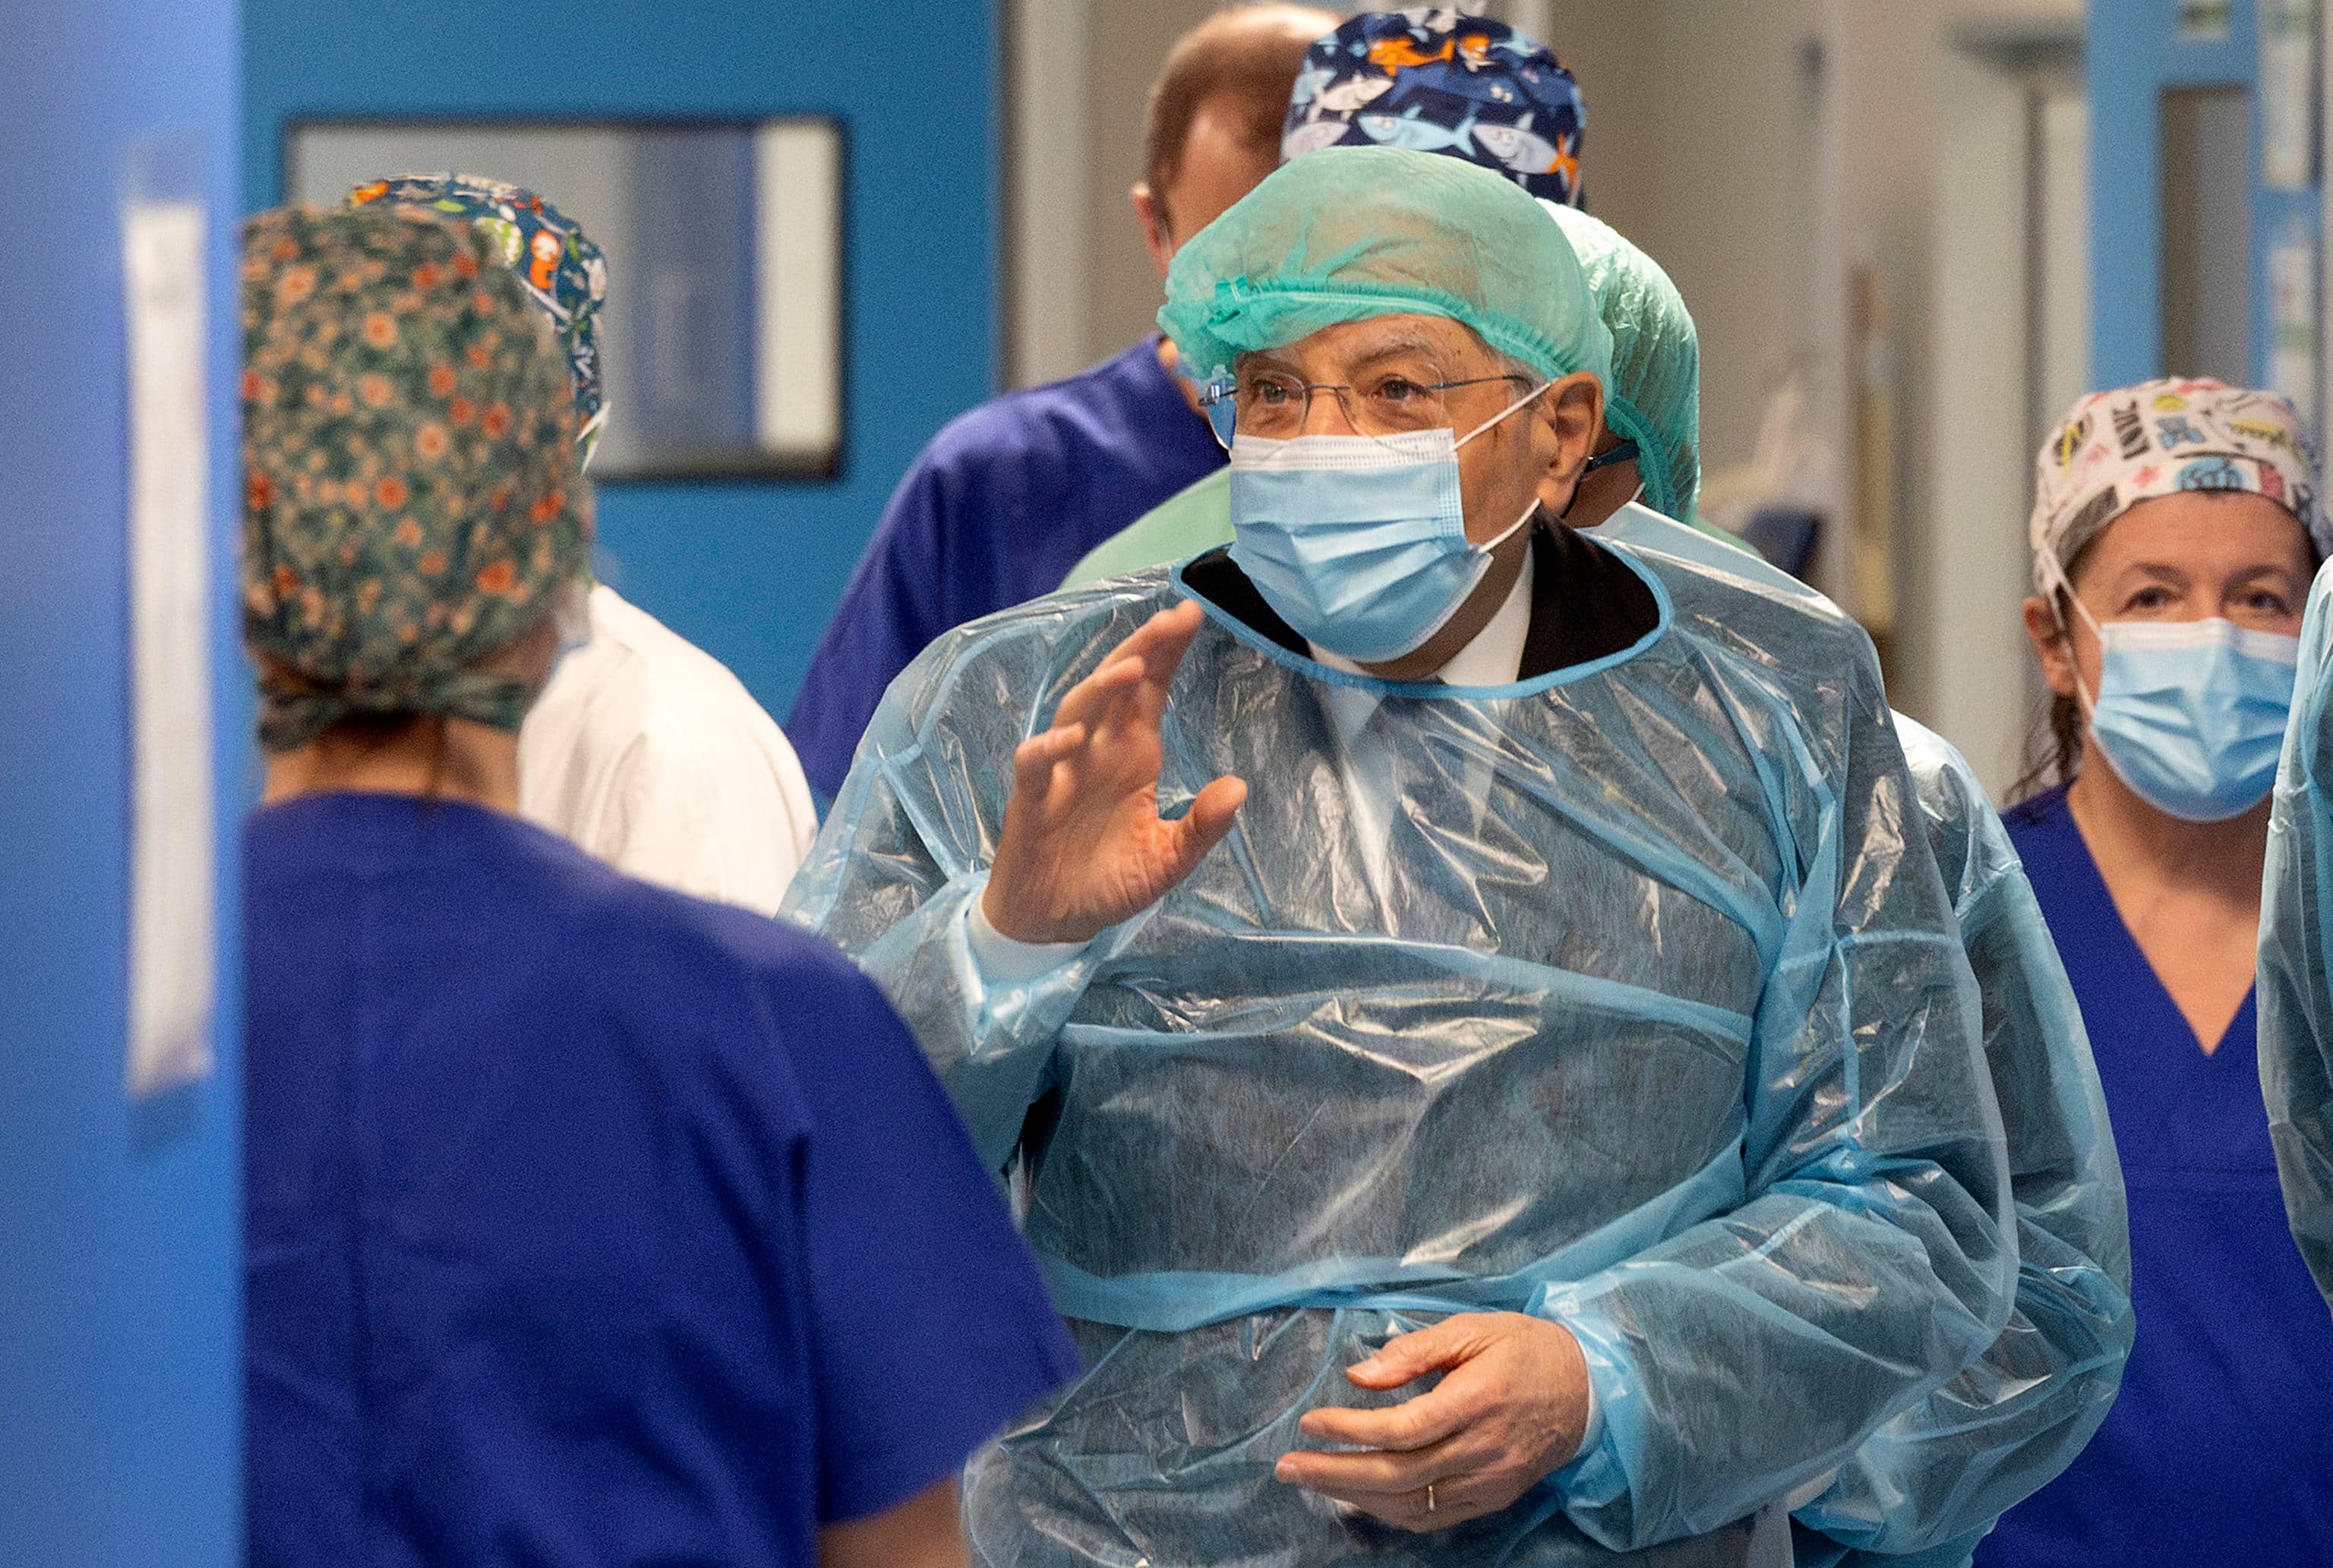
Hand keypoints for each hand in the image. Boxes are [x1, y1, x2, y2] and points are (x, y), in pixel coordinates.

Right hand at [982, 599, 1246, 943]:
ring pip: (1076, 714)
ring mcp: (1063, 773)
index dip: (1167, 652)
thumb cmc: (1109, 881)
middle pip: (1115, 687)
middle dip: (1143, 650)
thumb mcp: (1169, 859)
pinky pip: (1036, 766)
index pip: (1151, 691)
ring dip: (1100, 690)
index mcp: (1132, 755)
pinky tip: (1072, 739)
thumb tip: (1238, 787)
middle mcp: (1097, 752)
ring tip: (1132, 668)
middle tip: (1174, 619)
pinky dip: (1049, 749)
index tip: (1192, 614)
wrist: (1055, 922)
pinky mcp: (1032, 802)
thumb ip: (1203, 826)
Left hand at [1274, 1312, 1590, 1531]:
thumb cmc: (1525, 1349)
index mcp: (1476, 1400)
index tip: (1310, 1422)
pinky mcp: (1492, 1498)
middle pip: (1398, 1474)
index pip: (1402, 1427)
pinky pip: (1432, 1517)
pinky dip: (1390, 1511)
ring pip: (1411, 1503)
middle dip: (1335, 1473)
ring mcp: (1489, 1481)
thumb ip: (1414, 1351)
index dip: (1350, 1429)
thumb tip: (1359, 1374)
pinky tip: (1359, 1496)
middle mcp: (1482, 1449)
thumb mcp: (1473, 1329)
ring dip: (1354, 1496)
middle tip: (1288, 1466)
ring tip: (1311, 1480)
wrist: (1588, 1391)